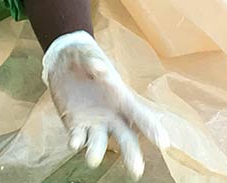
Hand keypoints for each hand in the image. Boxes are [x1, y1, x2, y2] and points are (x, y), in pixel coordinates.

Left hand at [42, 31, 168, 179]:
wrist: (62, 60)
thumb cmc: (83, 56)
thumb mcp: (87, 54)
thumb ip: (93, 62)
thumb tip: (99, 68)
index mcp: (121, 97)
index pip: (140, 114)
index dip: (152, 128)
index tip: (164, 143)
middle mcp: (111, 114)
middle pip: (125, 137)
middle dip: (131, 154)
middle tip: (137, 171)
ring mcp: (94, 122)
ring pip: (100, 142)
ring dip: (96, 151)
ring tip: (93, 159)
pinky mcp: (75, 125)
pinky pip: (78, 137)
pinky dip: (76, 141)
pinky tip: (74, 144)